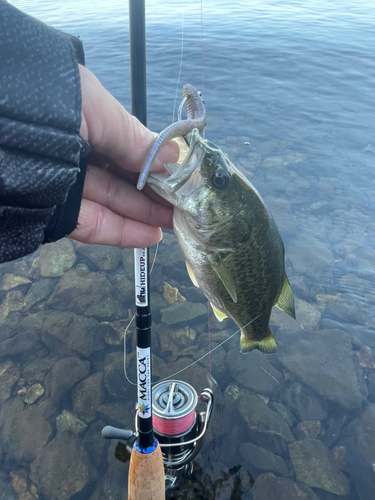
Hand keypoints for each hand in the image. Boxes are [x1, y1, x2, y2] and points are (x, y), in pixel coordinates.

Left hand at [68, 65, 178, 247]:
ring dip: (144, 215)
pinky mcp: (54, 213)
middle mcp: (75, 152)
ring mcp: (63, 184)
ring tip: (175, 224)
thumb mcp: (100, 112)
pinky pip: (94, 223)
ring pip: (111, 203)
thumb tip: (174, 158)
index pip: (127, 146)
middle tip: (184, 206)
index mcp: (84, 119)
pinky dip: (122, 231)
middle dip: (154, 192)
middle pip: (122, 177)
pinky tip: (150, 236)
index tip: (180, 177)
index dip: (154, 163)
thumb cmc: (50, 105)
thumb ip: (136, 140)